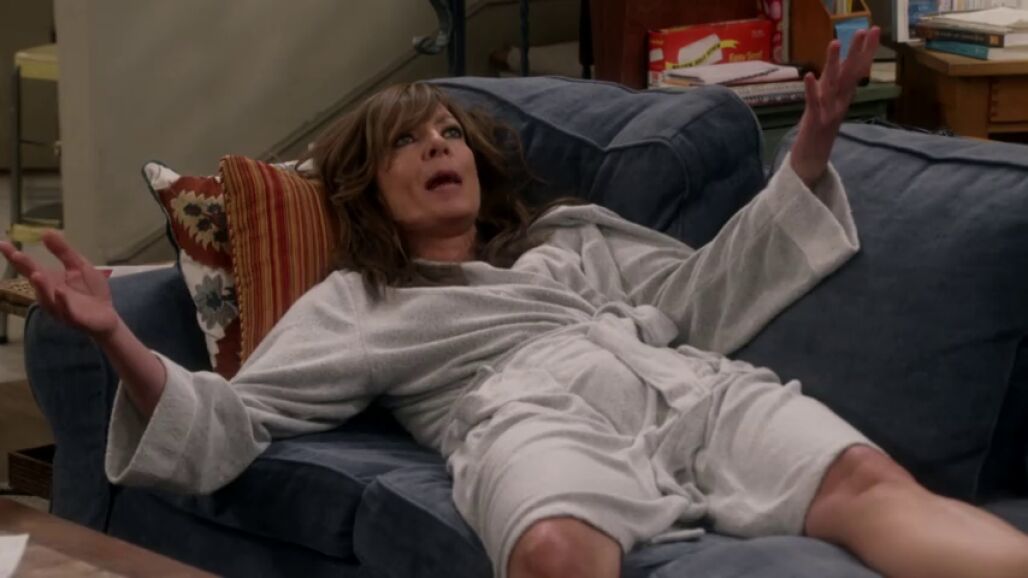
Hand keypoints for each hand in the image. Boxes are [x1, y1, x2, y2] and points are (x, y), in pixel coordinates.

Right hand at [0, 230, 118, 338]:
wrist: (108, 316)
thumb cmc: (90, 290)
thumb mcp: (79, 266)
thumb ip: (63, 251)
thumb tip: (45, 231)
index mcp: (49, 281)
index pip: (29, 267)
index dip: (16, 257)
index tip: (2, 243)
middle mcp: (49, 295)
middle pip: (34, 281)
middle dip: (25, 269)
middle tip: (16, 255)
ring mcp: (60, 308)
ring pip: (47, 299)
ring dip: (41, 287)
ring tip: (36, 274)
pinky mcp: (75, 319)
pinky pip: (66, 311)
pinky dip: (62, 302)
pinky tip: (60, 291)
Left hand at [790, 27, 879, 188]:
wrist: (811, 164)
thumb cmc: (818, 135)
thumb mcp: (827, 108)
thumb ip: (833, 91)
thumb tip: (836, 72)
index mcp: (843, 99)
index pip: (857, 70)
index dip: (866, 51)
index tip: (874, 30)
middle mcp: (839, 103)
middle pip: (851, 74)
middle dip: (859, 51)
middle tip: (867, 29)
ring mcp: (828, 112)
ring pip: (833, 85)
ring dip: (834, 64)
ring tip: (835, 42)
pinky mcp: (814, 122)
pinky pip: (813, 103)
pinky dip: (811, 90)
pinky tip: (808, 75)